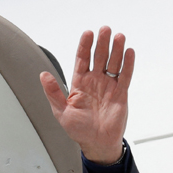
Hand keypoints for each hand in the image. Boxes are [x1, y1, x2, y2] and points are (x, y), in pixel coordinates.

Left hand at [40, 26, 134, 163]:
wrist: (96, 143)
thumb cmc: (78, 129)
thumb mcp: (61, 111)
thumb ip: (53, 92)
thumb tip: (43, 75)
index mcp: (79, 84)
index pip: (82, 60)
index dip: (84, 47)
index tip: (87, 34)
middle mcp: (94, 82)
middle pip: (99, 57)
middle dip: (101, 43)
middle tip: (105, 29)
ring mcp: (108, 86)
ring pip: (113, 63)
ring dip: (116, 50)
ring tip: (118, 36)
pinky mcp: (120, 93)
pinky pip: (125, 76)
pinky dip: (127, 64)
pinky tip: (129, 52)